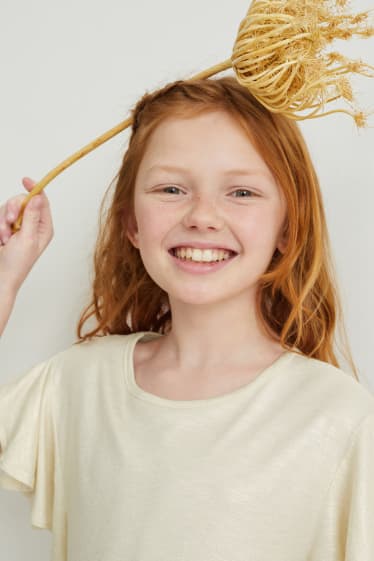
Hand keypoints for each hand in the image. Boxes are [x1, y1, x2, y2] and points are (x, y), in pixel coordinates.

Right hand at [0, 177, 53, 293]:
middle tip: (9, 222)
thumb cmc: (17, 264)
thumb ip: (32, 217)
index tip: (25, 180)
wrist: (0, 277)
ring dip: (3, 221)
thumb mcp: (27, 239)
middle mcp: (32, 224)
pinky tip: (1, 239)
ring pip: (9, 208)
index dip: (35, 189)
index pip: (42, 201)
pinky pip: (0, 216)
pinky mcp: (6, 228)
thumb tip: (38, 197)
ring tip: (4, 238)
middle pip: (23, 201)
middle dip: (13, 209)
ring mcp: (18, 226)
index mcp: (44, 227)